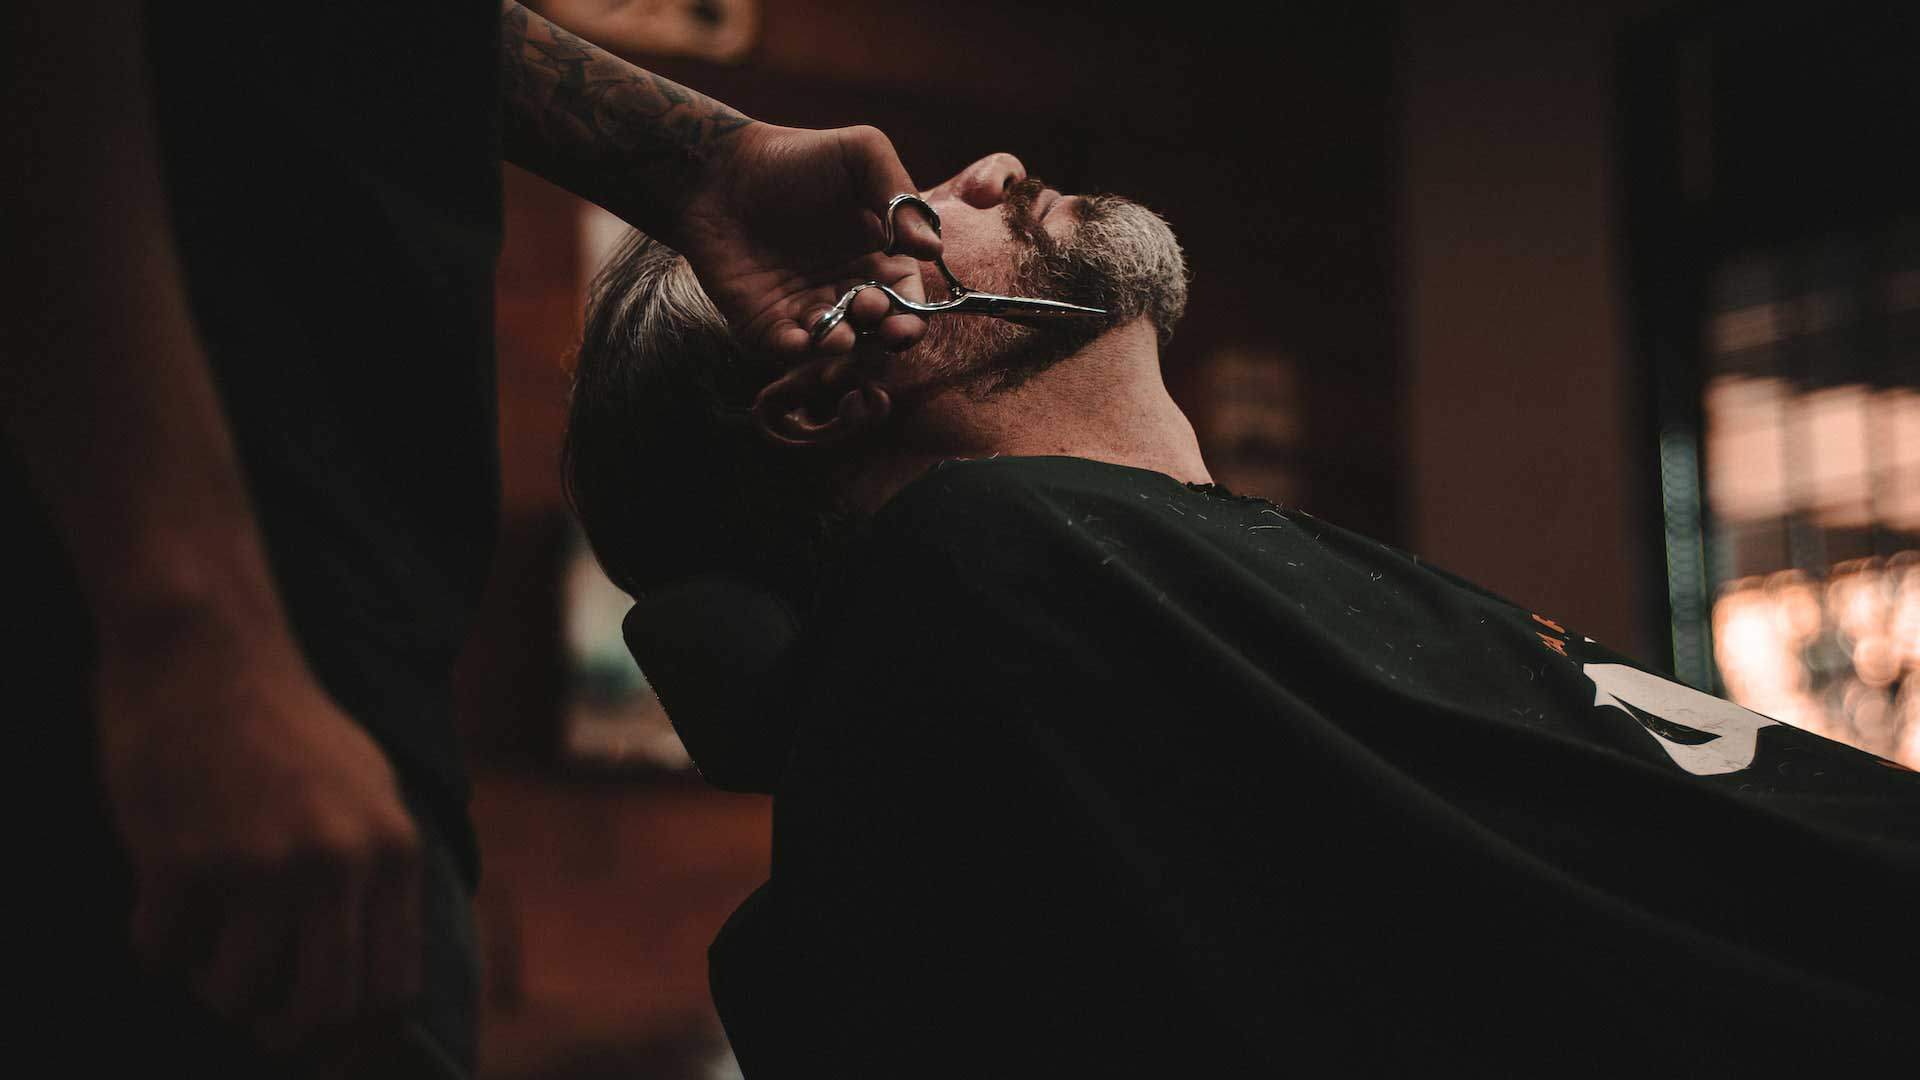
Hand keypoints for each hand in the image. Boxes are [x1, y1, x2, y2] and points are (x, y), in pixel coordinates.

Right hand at [96, 626, 422, 1057]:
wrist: (209, 650)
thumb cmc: (284, 723)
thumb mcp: (371, 790)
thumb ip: (380, 875)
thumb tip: (376, 977)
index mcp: (394, 850)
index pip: (390, 987)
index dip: (349, 1023)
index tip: (313, 1022)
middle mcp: (341, 863)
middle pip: (321, 1009)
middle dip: (280, 1027)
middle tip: (251, 1009)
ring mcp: (263, 864)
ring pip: (233, 994)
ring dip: (209, 981)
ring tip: (205, 933)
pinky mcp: (184, 860)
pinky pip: (161, 953)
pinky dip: (156, 938)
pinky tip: (162, 888)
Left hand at [668, 122, 944, 360]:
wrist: (720, 169)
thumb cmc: (795, 157)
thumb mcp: (861, 154)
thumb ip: (900, 196)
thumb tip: (931, 250)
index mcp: (879, 259)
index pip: (907, 300)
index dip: (911, 315)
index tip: (904, 316)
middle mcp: (847, 290)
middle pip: (878, 333)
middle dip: (881, 336)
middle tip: (867, 310)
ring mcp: (806, 309)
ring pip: (836, 346)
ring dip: (842, 347)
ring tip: (836, 334)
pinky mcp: (766, 322)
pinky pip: (787, 349)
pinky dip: (797, 351)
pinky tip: (799, 339)